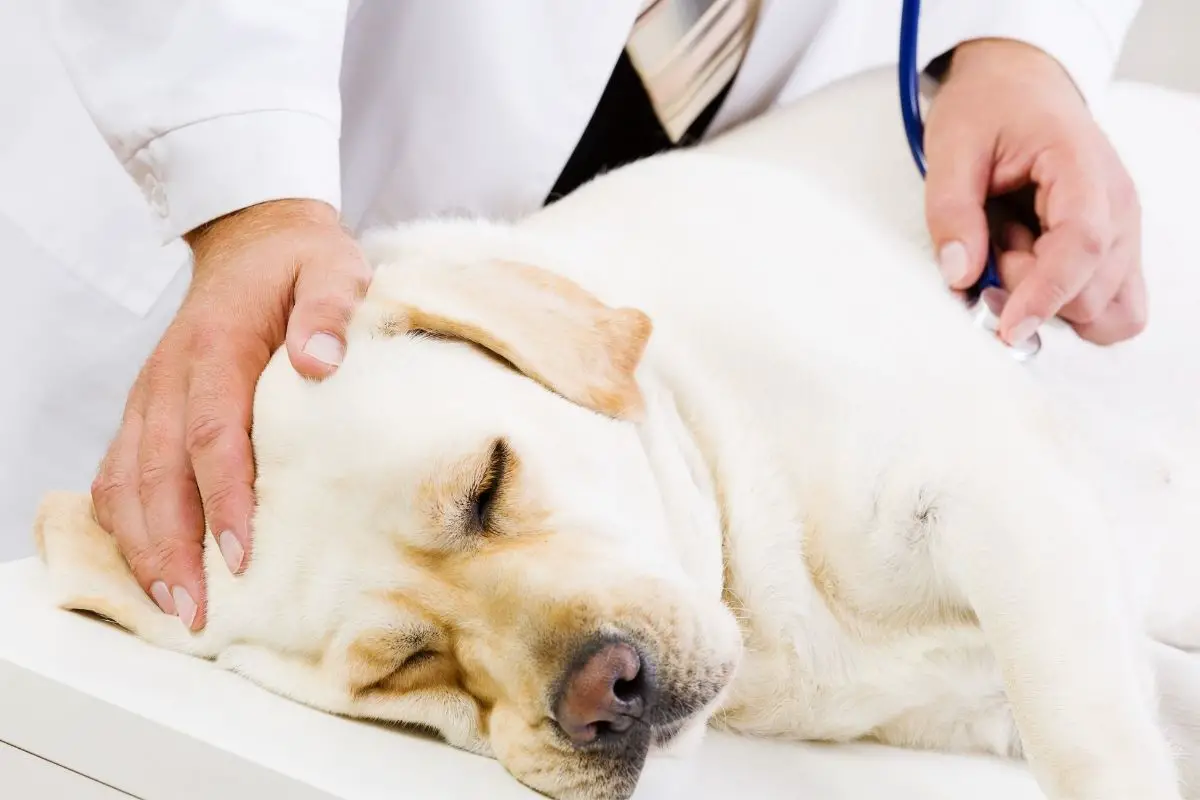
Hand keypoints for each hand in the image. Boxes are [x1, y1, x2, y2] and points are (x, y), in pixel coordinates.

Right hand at [92, 199, 370, 629]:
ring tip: (172, 605)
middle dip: (171, 546)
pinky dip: (123, 521)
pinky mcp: (147, 409)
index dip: (224, 499)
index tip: (241, 553)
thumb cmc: (301, 265)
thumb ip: (331, 313)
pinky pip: (118, 470)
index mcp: (216, 349)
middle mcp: (170, 377)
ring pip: (128, 479)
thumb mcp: (333, 271)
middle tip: (194, 610)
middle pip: (158, 473)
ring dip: (142, 545)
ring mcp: (151, 395)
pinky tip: (144, 564)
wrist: (255, 241)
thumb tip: (321, 364)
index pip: (213, 435)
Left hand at [923, 38, 1145, 345]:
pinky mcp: (1110, 249)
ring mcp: (1120, 231)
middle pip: (1093, 293)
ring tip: (1012, 251)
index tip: (1006, 327)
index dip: (1045, 294)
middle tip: (990, 246)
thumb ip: (951, 211)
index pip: (1081, 246)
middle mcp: (1117, 205)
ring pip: (1107, 311)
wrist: (1019, 83)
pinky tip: (1029, 266)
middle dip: (1031, 293)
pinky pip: (1106, 305)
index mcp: (1082, 169)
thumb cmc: (991, 107)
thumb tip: (960, 276)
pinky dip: (1063, 302)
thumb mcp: (952, 146)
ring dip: (1051, 301)